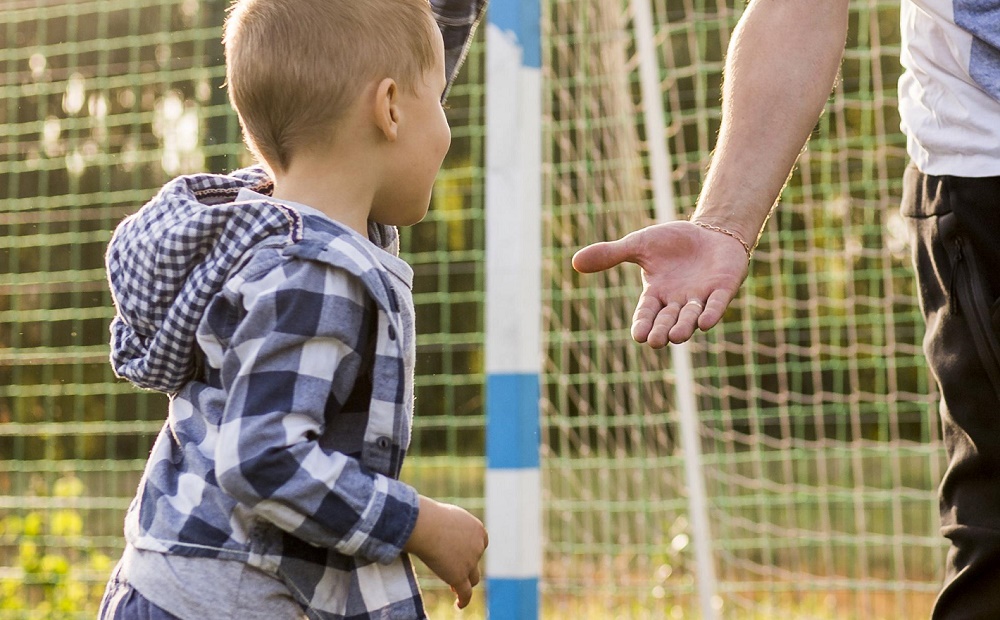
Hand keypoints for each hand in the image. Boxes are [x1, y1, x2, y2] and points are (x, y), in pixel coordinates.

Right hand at [403, 496, 488, 608]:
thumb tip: (442, 531)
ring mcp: (470, 563)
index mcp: (478, 530)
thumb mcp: (447, 515)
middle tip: (451, 568)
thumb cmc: (429, 516)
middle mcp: (478, 546)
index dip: (471, 551)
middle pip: (475, 561)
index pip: (479, 543)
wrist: (425, 525)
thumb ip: (451, 526)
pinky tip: (458, 605)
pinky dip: (463, 600)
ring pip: (472, 578)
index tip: (460, 555)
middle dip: (466, 566)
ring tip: (454, 586)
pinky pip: (466, 593)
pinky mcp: (459, 576)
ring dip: (465, 582)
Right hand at [572, 221, 748, 347]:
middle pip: (667, 321)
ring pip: (690, 318)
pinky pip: (716, 306)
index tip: (638, 336)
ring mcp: (700, 298)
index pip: (647, 313)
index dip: (643, 324)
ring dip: (684, 327)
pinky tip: (706, 323)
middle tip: (655, 341)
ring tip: (675, 335)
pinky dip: (711, 314)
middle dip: (662, 330)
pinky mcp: (722, 290)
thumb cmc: (673, 242)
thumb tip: (575, 262)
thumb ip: (610, 255)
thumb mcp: (638, 245)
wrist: (712, 233)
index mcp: (657, 294)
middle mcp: (677, 302)